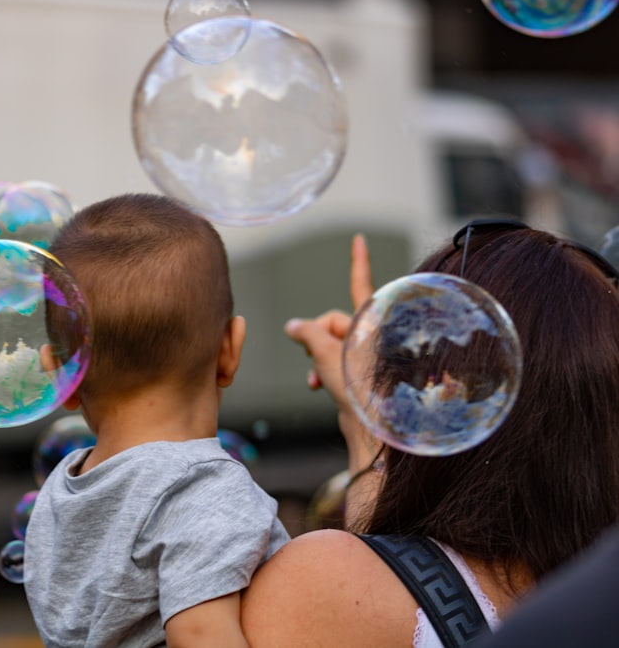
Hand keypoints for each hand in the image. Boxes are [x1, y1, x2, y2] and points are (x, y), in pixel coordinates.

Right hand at [284, 235, 379, 467]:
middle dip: (316, 339)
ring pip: (330, 345)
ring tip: (316, 379)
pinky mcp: (360, 374)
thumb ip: (307, 333)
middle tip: (313, 359)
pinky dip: (322, 371)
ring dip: (317, 360)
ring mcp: (365, 355)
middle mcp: (370, 336)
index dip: (358, 261)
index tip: (359, 239)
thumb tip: (292, 325)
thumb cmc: (358, 385)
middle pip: (333, 322)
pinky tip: (317, 386)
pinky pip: (333, 362)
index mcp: (369, 322)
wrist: (373, 426)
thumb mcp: (325, 352)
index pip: (360, 283)